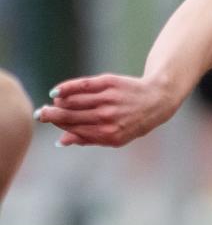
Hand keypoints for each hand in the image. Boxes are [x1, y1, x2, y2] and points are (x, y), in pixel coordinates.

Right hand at [33, 73, 174, 147]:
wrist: (156, 100)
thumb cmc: (133, 122)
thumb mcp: (115, 138)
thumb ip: (88, 139)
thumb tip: (61, 141)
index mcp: (109, 134)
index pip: (75, 129)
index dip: (59, 126)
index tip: (47, 122)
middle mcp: (107, 117)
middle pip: (71, 116)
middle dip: (53, 115)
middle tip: (41, 113)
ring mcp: (108, 99)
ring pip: (74, 101)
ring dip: (60, 102)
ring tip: (54, 102)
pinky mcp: (108, 83)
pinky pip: (81, 85)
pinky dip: (67, 88)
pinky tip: (58, 91)